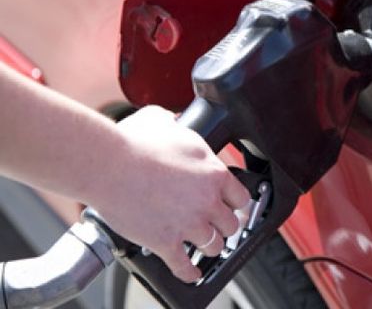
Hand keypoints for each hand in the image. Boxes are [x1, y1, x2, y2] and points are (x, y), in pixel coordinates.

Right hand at [91, 106, 249, 282]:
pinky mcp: (166, 242)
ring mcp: (188, 224)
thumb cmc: (135, 142)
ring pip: (213, 246)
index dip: (235, 201)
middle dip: (224, 225)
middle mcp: (207, 201)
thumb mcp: (165, 121)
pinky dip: (189, 272)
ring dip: (210, 246)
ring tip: (206, 245)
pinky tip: (191, 273)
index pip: (240, 196)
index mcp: (213, 173)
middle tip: (218, 225)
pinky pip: (184, 266)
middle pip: (231, 224)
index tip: (231, 204)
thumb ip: (179, 126)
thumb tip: (175, 121)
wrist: (108, 164)